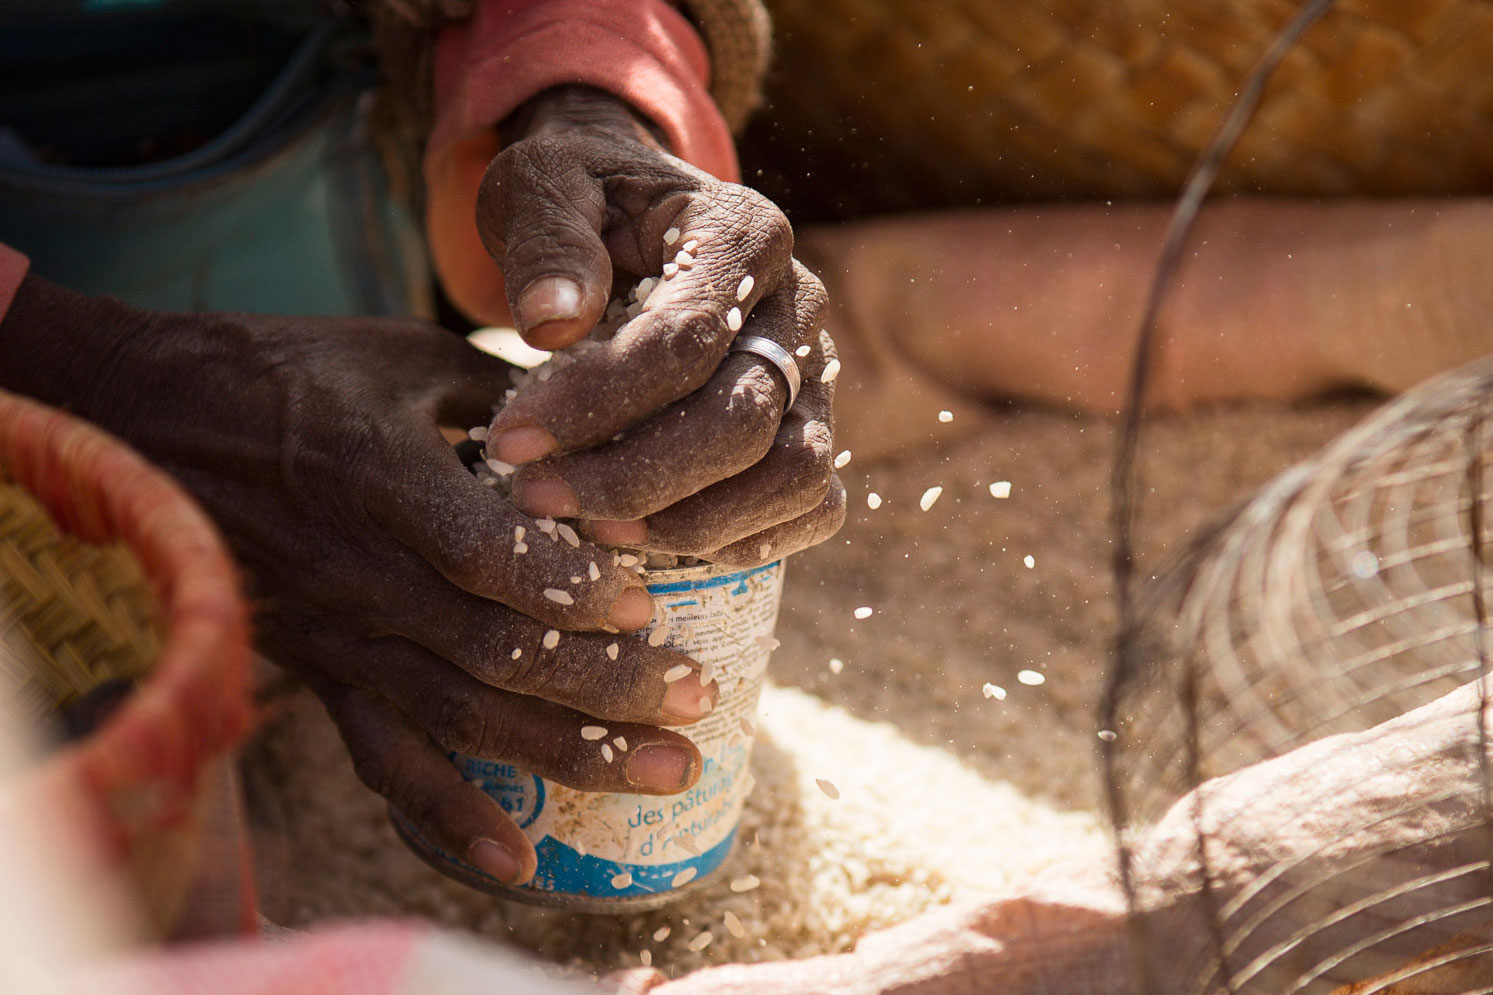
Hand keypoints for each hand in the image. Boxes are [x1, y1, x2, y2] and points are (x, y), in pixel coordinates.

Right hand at [0, 276, 717, 884]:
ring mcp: (340, 637)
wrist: (147, 419)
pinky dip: (447, 817)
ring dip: (567, 753)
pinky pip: (384, 761)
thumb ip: (503, 391)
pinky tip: (518, 863)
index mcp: (380, 478)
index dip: (566, 588)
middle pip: (495, 652)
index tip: (646, 601)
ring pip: (462, 716)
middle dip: (607, 686)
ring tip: (664, 772)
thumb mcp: (400, 353)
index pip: (484, 554)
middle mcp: (360, 574)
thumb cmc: (285, 372)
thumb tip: (604, 420)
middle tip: (697, 698)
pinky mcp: (322, 674)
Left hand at [476, 85, 844, 564]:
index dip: (596, 403)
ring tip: (595, 532)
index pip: (687, 338)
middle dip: (635, 476)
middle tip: (536, 498)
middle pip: (744, 419)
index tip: (509, 441)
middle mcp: (798, 305)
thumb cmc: (581, 198)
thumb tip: (552, 322)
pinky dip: (746, 541)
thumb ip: (547, 242)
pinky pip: (813, 503)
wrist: (627, 209)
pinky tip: (654, 544)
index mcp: (743, 233)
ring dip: (695, 523)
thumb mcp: (543, 187)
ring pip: (794, 474)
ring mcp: (817, 373)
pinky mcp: (811, 424)